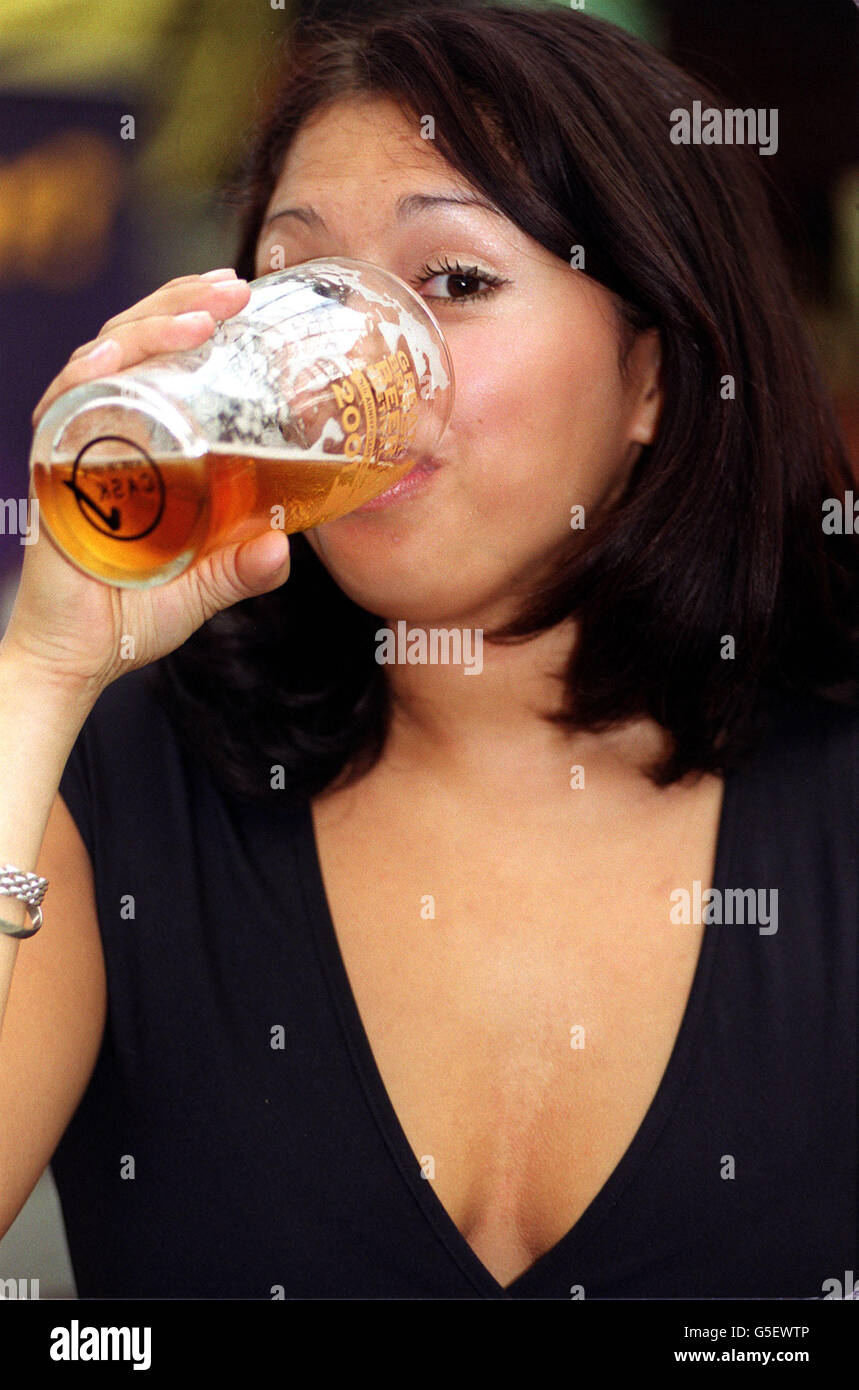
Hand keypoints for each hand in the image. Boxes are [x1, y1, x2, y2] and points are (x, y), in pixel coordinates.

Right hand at [4, 271, 290, 697]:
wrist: (81, 655)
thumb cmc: (134, 612)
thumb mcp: (206, 585)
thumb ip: (243, 567)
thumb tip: (286, 548)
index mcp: (143, 442)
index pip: (164, 357)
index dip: (195, 316)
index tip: (245, 297)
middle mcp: (106, 430)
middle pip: (136, 340)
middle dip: (183, 302)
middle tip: (237, 289)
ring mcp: (75, 443)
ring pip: (104, 357)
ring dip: (150, 327)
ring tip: (203, 315)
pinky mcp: (52, 467)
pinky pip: (62, 405)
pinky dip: (88, 375)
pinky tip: (116, 356)